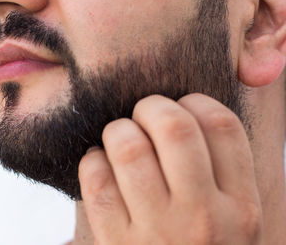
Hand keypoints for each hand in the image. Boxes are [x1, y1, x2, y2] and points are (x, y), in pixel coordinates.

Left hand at [78, 94, 261, 244]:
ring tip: (119, 138)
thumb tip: (185, 111)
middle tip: (143, 115)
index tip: (180, 107)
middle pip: (173, 127)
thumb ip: (219, 173)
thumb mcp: (233, 221)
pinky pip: (96, 179)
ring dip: (117, 131)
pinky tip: (101, 165)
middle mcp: (204, 219)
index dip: (195, 102)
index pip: (222, 126)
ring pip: (129, 147)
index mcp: (242, 208)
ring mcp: (157, 234)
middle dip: (151, 107)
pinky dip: (92, 161)